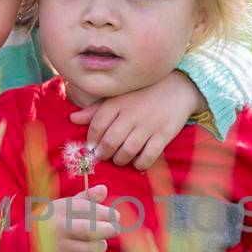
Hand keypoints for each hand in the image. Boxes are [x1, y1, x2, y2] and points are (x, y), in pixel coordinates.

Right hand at [37, 183, 120, 251]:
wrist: (31, 242)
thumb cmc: (56, 221)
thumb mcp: (67, 206)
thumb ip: (86, 198)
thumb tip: (104, 189)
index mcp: (61, 210)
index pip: (88, 210)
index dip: (106, 213)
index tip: (115, 216)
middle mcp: (59, 228)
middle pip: (91, 231)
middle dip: (109, 229)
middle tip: (115, 229)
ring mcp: (61, 248)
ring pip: (93, 248)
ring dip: (101, 245)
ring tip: (99, 242)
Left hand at [68, 70, 206, 168]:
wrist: (179, 87)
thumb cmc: (142, 94)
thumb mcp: (118, 96)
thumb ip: (95, 109)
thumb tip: (73, 119)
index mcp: (118, 103)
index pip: (97, 125)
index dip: (92, 140)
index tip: (93, 147)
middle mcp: (132, 113)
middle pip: (110, 141)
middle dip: (103, 154)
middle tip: (104, 156)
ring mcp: (149, 124)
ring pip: (127, 151)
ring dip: (120, 160)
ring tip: (119, 159)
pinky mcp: (164, 134)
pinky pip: (148, 156)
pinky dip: (140, 164)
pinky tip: (137, 162)